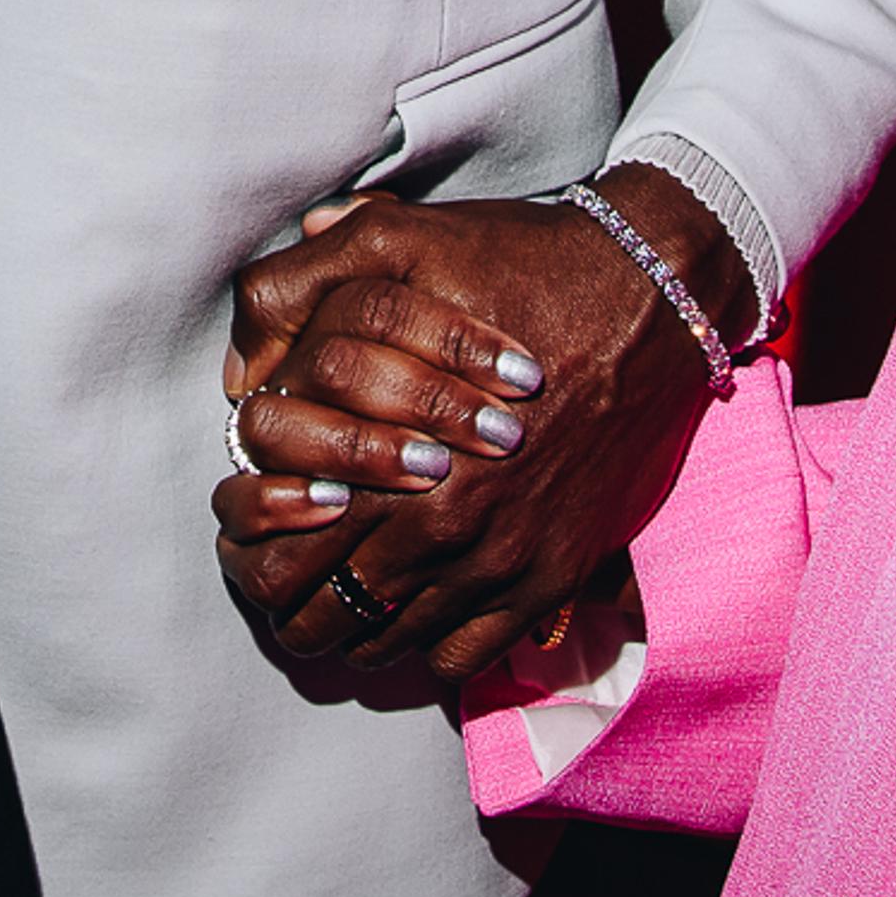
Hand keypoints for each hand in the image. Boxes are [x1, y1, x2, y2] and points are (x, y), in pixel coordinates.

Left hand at [210, 169, 749, 687]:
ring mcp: (501, 560)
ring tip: (345, 599)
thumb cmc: (521, 264)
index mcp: (383, 452)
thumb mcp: (400, 239)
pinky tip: (417, 609)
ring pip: (393, 646)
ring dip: (359, 631)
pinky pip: (466, 657)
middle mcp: (438, 524)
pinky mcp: (552, 577)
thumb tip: (244, 351)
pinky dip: (430, 646)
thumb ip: (304, 281)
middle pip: (326, 616)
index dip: (248, 557)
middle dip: (294, 605)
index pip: (278, 556)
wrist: (651, 296)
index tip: (245, 542)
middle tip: (288, 583)